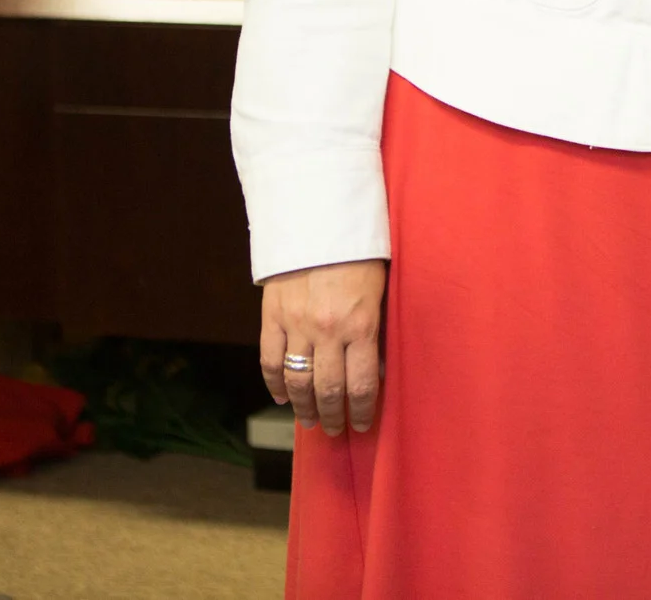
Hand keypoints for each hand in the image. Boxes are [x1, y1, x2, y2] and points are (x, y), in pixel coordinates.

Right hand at [260, 259, 388, 434]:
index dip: (361, 412)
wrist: (321, 220)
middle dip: (333, 416)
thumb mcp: (380, 292)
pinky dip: (274, 383)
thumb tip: (376, 369)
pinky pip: (270, 360)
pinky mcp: (272, 316)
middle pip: (328, 390)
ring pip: (297, 382)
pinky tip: (281, 397)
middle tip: (335, 430)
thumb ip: (375, 330)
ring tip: (310, 421)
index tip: (362, 425)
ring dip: (304, 407)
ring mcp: (297, 325)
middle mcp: (328, 331)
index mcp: (361, 325)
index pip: (361, 385)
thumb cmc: (361, 254)